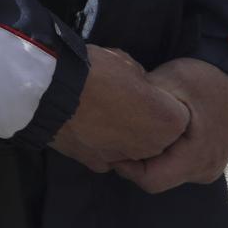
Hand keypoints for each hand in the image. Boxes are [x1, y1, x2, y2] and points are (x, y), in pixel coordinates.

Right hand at [50, 45, 188, 172]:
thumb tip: (137, 89)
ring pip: (131, 149)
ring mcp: (125, 158)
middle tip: (120, 102)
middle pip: (156, 136)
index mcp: (169, 121)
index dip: (158, 101)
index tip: (142, 91)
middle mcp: (153, 146)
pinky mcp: (96, 164)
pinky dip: (99, 145)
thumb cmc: (95, 71)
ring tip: (100, 114)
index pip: (175, 114)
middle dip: (144, 123)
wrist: (51, 90)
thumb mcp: (126, 63)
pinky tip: (85, 127)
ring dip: (122, 136)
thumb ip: (141, 82)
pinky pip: (107, 155)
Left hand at [113, 58, 227, 193]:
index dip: (125, 166)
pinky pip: (176, 164)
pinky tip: (153, 129)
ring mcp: (208, 168)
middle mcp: (204, 171)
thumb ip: (142, 100)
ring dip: (148, 154)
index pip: (150, 181)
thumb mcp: (171, 82)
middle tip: (119, 132)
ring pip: (165, 171)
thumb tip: (111, 110)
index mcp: (195, 158)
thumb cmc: (209, 80)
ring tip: (137, 127)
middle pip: (155, 177)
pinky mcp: (208, 160)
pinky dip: (161, 151)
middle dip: (134, 159)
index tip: (113, 141)